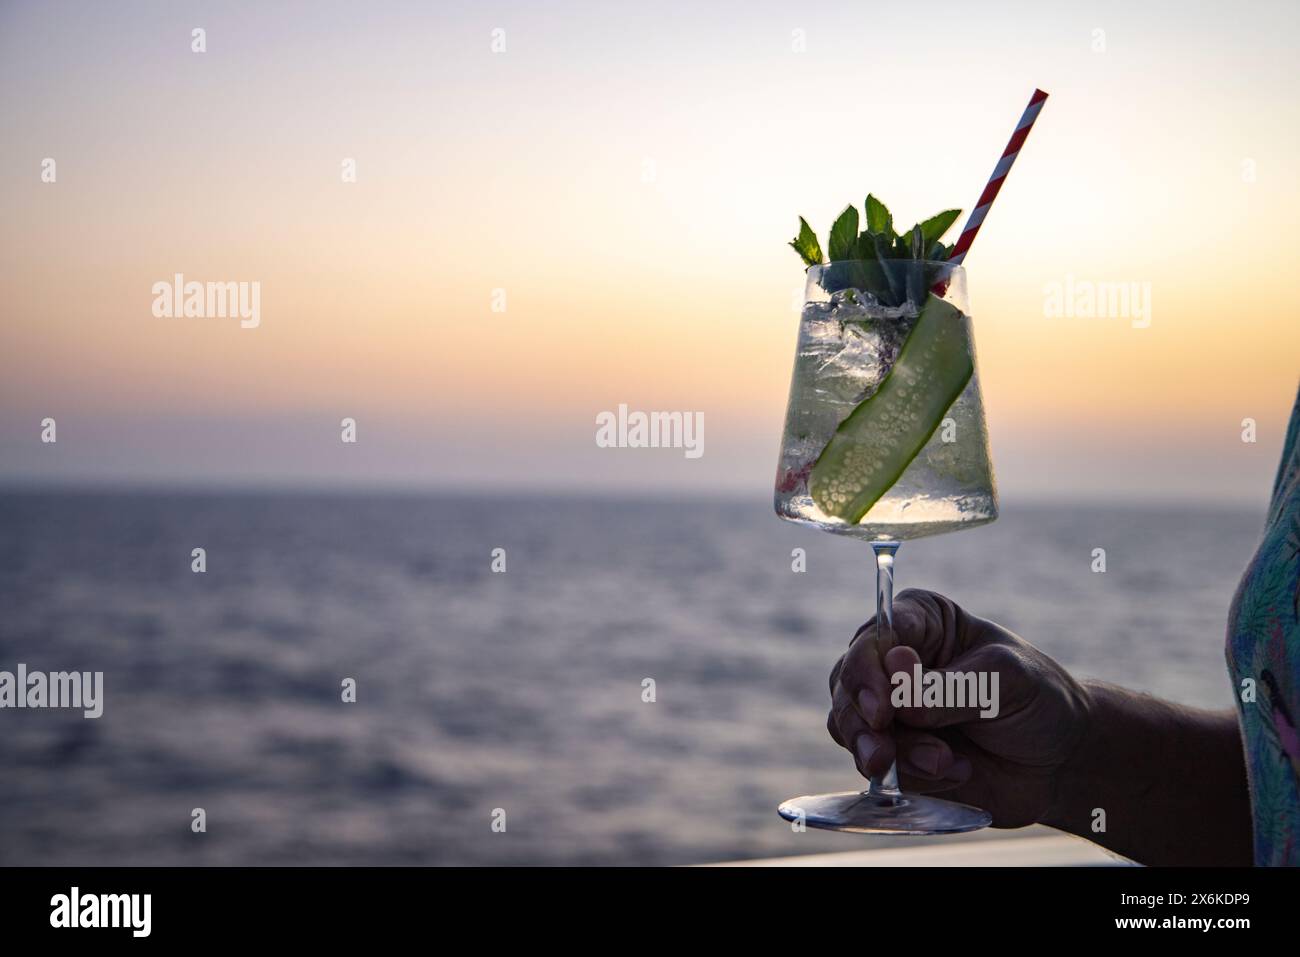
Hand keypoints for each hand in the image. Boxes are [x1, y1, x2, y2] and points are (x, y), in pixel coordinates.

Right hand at [826, 588, 1091, 827]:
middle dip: (864, 721)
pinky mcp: (893, 751)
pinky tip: (956, 773)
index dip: (869, 670)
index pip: (875, 636)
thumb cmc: (1038, 700)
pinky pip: (874, 766)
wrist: (1061, 761)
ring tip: (943, 763)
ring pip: (850, 726)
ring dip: (890, 753)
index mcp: (919, 621)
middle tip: (884, 753)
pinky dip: (911, 776)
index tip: (882, 708)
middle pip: (847, 681)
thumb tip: (902, 701)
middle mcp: (893, 660)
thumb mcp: (1005, 680)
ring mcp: (890, 709)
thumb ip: (950, 690)